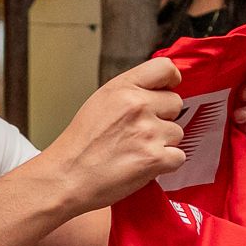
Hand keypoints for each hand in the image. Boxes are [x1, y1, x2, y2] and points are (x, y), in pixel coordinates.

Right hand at [43, 57, 184, 209]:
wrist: (66, 177)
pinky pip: (179, 157)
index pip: (165, 68)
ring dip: (164, 144)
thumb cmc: (79, 146)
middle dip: (163, 118)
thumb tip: (156, 91)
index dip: (171, 81)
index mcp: (123, 88)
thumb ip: (129, 93)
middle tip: (140, 133)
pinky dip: (166, 164)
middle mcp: (138, 106)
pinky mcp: (155, 158)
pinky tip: (144, 166)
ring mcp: (148, 132)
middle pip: (176, 103)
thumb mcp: (100, 102)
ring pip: (177, 132)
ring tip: (137, 151)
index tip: (166, 91)